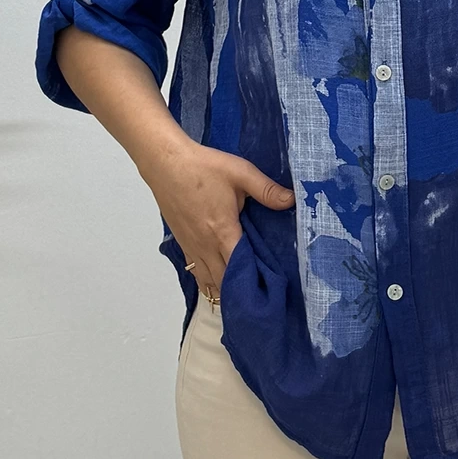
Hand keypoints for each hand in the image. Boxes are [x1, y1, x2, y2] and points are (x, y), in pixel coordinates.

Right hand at [141, 140, 293, 304]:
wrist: (166, 163)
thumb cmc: (203, 167)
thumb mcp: (240, 173)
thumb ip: (266, 190)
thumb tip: (292, 200)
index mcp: (223, 231)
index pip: (240, 268)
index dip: (254, 281)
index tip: (269, 288)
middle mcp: (206, 245)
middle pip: (223, 282)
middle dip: (240, 291)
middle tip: (260, 295)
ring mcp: (192, 246)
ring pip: (207, 281)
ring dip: (223, 289)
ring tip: (241, 295)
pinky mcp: (183, 243)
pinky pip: (196, 271)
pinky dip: (208, 280)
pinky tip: (218, 282)